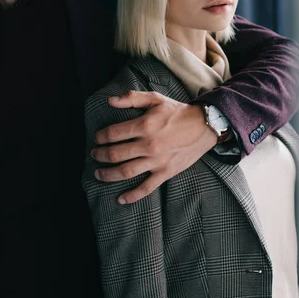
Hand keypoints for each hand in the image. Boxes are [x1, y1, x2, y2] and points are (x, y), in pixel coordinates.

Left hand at [91, 91, 217, 203]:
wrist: (205, 126)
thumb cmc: (178, 112)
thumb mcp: (156, 99)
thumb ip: (132, 98)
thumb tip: (110, 100)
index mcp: (145, 125)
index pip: (113, 134)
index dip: (100, 137)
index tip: (96, 138)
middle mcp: (149, 145)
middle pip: (116, 154)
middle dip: (100, 155)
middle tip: (94, 154)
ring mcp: (157, 161)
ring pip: (126, 172)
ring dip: (108, 175)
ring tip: (98, 173)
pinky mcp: (166, 172)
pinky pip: (146, 188)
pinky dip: (132, 195)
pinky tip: (121, 199)